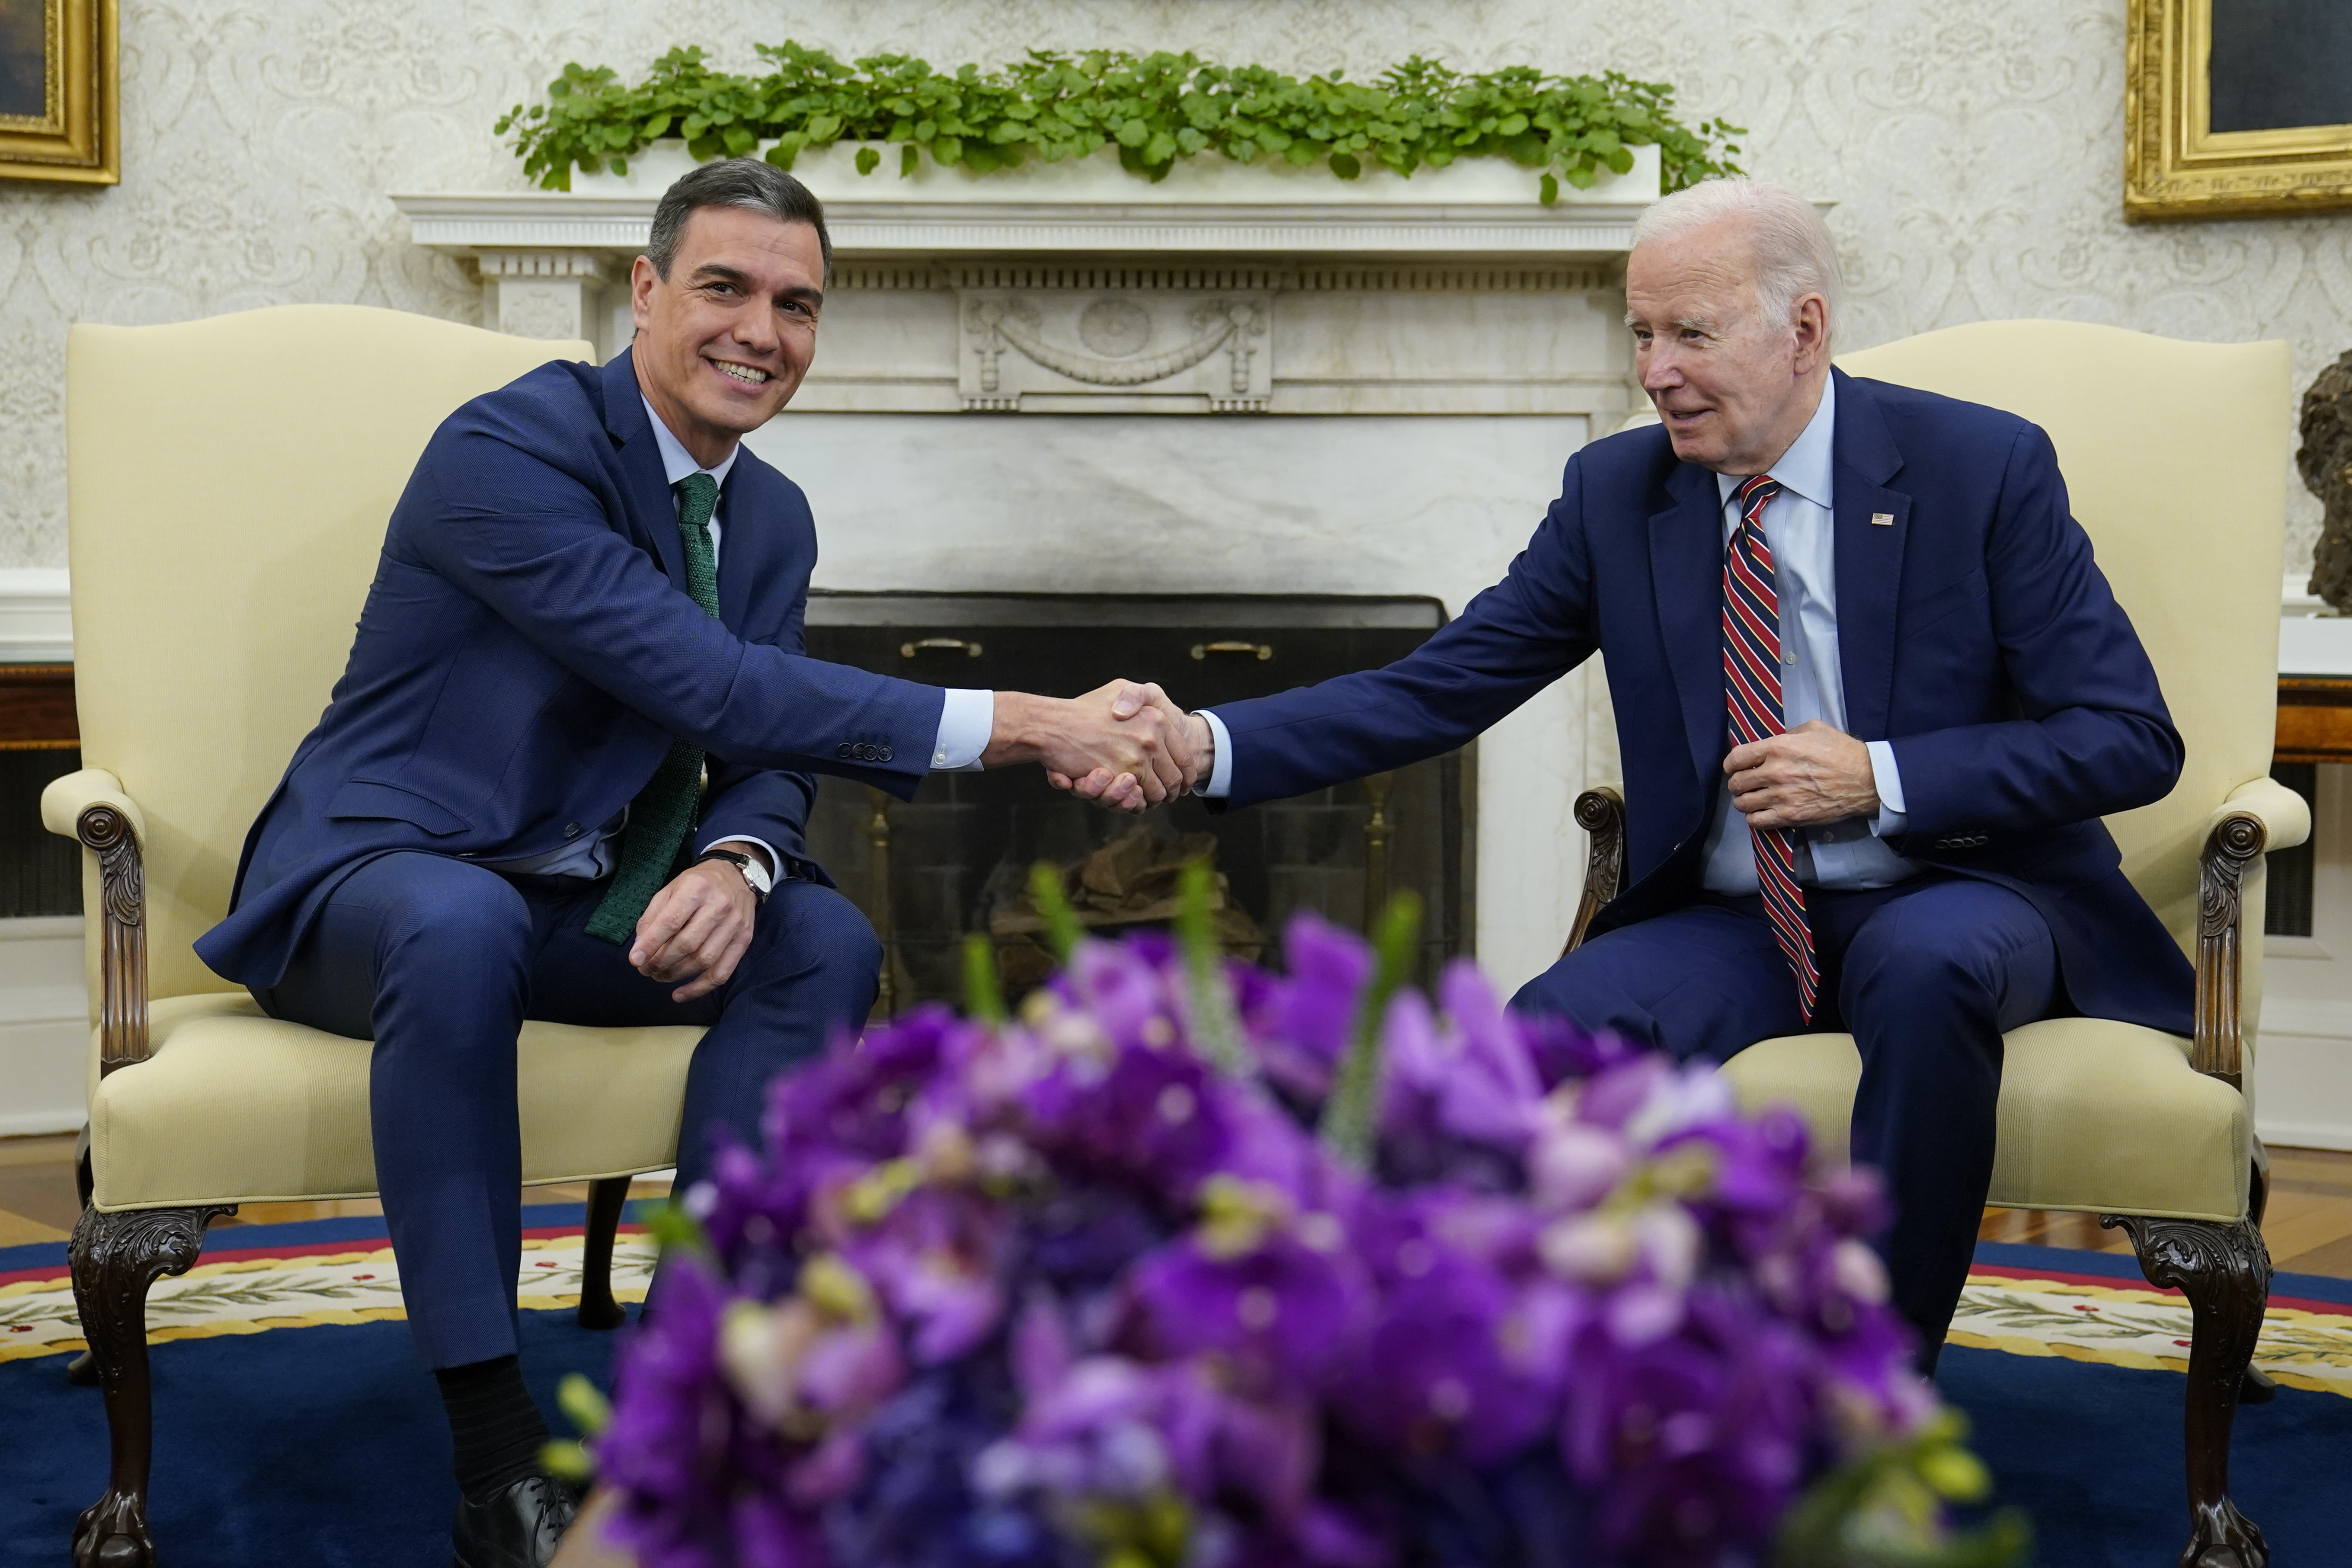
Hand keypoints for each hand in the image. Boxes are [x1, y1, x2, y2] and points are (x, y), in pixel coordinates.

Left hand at [628, 857, 755, 1001]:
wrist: (737, 876)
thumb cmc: (698, 884)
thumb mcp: (670, 890)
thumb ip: (653, 917)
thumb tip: (640, 950)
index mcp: (696, 888)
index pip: (671, 921)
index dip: (651, 944)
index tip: (635, 960)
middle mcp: (719, 905)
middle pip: (687, 944)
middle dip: (661, 962)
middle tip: (646, 970)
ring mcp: (734, 924)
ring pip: (704, 960)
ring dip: (676, 975)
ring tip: (659, 976)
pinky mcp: (744, 940)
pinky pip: (722, 972)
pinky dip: (699, 988)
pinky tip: (680, 994)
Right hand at [987, 680, 1196, 812]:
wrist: (1052, 724)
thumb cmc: (1085, 708)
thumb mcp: (1119, 688)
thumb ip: (1140, 698)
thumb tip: (1159, 717)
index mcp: (1157, 719)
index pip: (1185, 757)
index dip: (1187, 776)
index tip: (1183, 785)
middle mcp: (1151, 738)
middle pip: (1174, 780)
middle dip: (1170, 793)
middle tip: (1162, 796)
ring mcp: (1136, 758)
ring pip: (1157, 794)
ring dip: (1150, 800)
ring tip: (1140, 796)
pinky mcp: (1119, 775)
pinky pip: (1137, 800)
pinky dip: (1133, 803)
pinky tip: (1126, 796)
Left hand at [1725, 719, 1878, 829]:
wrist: (1866, 780)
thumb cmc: (1842, 751)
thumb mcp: (1814, 729)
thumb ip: (1788, 734)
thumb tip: (1772, 743)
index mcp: (1779, 747)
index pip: (1737, 757)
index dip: (1730, 764)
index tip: (1733, 767)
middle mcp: (1775, 772)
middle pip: (1737, 783)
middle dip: (1736, 784)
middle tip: (1742, 785)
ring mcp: (1782, 797)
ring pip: (1744, 804)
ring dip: (1743, 802)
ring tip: (1750, 800)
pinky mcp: (1790, 816)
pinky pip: (1757, 822)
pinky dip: (1753, 818)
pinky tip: (1760, 813)